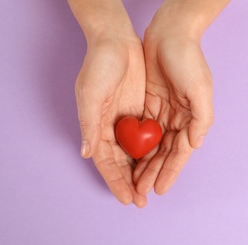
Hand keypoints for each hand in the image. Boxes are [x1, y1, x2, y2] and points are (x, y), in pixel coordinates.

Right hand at [75, 33, 146, 206]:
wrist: (117, 40)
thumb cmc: (99, 65)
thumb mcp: (91, 94)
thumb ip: (89, 124)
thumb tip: (87, 153)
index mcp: (96, 127)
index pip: (106, 162)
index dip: (115, 181)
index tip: (127, 199)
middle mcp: (111, 128)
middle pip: (121, 162)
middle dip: (130, 182)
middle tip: (142, 201)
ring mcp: (127, 121)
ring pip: (136, 153)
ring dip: (143, 170)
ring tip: (152, 188)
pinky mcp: (141, 111)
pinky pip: (147, 136)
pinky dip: (152, 151)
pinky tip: (161, 163)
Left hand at [133, 5, 214, 194]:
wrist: (170, 34)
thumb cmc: (188, 60)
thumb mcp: (201, 89)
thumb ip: (201, 120)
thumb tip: (194, 145)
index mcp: (192, 119)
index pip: (179, 153)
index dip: (170, 172)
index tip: (160, 190)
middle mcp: (178, 119)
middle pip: (164, 153)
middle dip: (153, 172)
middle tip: (141, 191)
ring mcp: (162, 112)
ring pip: (151, 144)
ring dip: (143, 163)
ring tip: (133, 181)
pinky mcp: (148, 104)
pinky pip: (141, 130)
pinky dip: (136, 145)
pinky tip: (128, 157)